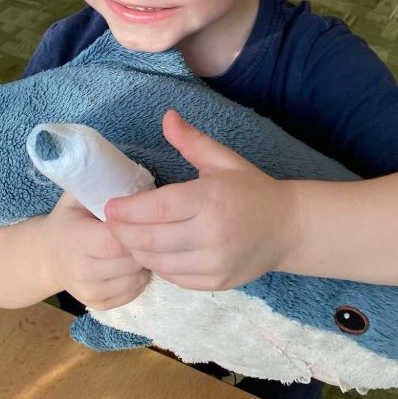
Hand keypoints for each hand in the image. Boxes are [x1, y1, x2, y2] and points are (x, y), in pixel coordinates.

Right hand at [44, 192, 149, 309]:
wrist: (47, 256)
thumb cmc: (68, 219)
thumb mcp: (76, 196)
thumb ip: (97, 185)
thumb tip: (128, 177)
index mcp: (75, 240)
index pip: (117, 241)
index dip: (134, 228)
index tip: (140, 216)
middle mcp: (80, 271)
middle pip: (131, 261)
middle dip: (145, 244)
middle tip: (147, 229)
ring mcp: (89, 293)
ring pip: (136, 278)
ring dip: (145, 261)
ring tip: (139, 244)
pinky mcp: (99, 305)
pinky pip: (134, 292)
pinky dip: (140, 277)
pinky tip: (132, 262)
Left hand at [104, 110, 299, 290]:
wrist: (288, 228)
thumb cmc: (251, 189)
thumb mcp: (223, 160)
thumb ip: (191, 140)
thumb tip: (167, 116)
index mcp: (210, 199)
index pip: (157, 208)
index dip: (127, 210)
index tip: (109, 206)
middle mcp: (211, 234)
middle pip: (150, 239)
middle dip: (122, 232)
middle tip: (110, 223)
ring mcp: (214, 262)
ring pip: (158, 262)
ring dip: (136, 251)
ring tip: (127, 237)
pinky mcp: (216, 282)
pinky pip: (174, 277)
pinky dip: (157, 266)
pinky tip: (153, 252)